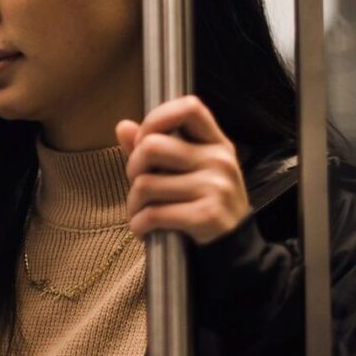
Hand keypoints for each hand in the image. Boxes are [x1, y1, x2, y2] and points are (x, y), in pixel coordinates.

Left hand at [115, 95, 249, 246]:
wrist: (232, 248)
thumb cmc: (201, 204)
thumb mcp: (186, 171)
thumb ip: (154, 148)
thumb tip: (122, 126)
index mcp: (216, 142)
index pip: (189, 107)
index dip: (157, 118)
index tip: (143, 140)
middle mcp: (219, 160)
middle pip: (152, 146)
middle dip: (133, 168)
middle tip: (137, 185)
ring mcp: (216, 187)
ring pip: (146, 184)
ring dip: (133, 203)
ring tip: (140, 212)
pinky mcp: (207, 216)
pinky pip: (154, 214)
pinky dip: (139, 224)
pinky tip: (144, 229)